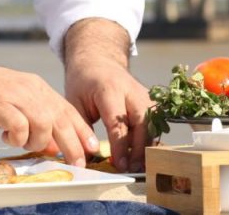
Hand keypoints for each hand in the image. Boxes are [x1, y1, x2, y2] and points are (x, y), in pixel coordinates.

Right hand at [0, 60, 98, 166]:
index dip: (82, 130)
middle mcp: (30, 89)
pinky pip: (19, 126)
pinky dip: (18, 138)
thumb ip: (36, 119)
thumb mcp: (17, 102)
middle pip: (60, 119)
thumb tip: (54, 145)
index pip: (67, 110)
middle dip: (72, 144)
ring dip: (38, 141)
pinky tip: (7, 137)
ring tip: (24, 143)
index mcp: (37, 88)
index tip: (92, 148)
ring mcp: (15, 95)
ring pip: (44, 123)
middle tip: (77, 163)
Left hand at [62, 18, 151, 172]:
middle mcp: (130, 90)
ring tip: (138, 164)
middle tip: (132, 168)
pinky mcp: (149, 98)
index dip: (121, 146)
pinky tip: (143, 152)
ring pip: (153, 122)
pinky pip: (155, 120)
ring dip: (148, 144)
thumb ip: (81, 128)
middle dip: (139, 148)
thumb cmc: (83, 82)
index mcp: (109, 89)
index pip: (118, 123)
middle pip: (142, 122)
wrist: (97, 60)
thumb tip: (87, 156)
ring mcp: (143, 93)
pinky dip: (151, 137)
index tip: (119, 165)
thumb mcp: (74, 102)